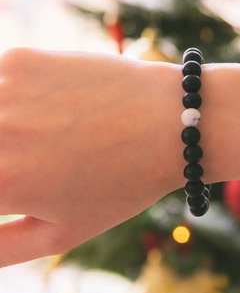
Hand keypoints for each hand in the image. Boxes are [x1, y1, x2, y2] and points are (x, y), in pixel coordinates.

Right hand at [0, 48, 181, 266]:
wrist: (169, 121)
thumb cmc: (122, 184)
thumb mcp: (61, 233)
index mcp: (1, 182)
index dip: (1, 187)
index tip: (14, 183)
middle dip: (0, 161)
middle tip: (29, 160)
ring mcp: (4, 89)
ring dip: (4, 125)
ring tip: (43, 138)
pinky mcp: (19, 59)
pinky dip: (6, 97)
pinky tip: (43, 107)